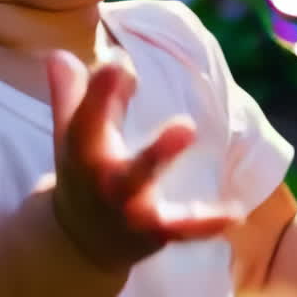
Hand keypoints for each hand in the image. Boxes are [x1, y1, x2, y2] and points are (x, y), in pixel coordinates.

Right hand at [46, 48, 243, 271]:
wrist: (79, 242)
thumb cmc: (83, 173)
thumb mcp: (72, 136)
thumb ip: (69, 95)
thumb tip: (59, 54)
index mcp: (81, 148)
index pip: (85, 115)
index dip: (98, 89)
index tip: (117, 60)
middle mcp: (99, 175)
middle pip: (102, 146)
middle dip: (111, 110)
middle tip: (133, 77)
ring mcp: (126, 205)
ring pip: (140, 181)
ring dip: (159, 154)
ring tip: (188, 127)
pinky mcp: (153, 230)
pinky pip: (181, 227)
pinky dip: (206, 223)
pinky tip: (236, 213)